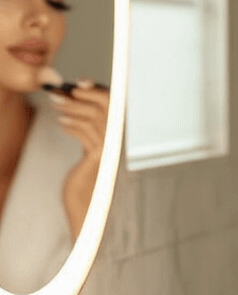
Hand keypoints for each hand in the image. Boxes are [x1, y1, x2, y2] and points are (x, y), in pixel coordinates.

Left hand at [51, 81, 109, 240]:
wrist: (89, 212)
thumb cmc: (89, 182)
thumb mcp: (91, 151)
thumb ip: (91, 129)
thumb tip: (74, 100)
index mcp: (123, 139)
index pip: (116, 105)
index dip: (98, 90)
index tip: (80, 82)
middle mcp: (123, 142)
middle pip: (106, 107)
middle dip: (81, 96)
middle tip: (60, 92)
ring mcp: (113, 150)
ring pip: (93, 117)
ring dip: (72, 109)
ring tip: (57, 108)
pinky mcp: (101, 158)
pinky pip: (85, 133)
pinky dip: (71, 125)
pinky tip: (61, 124)